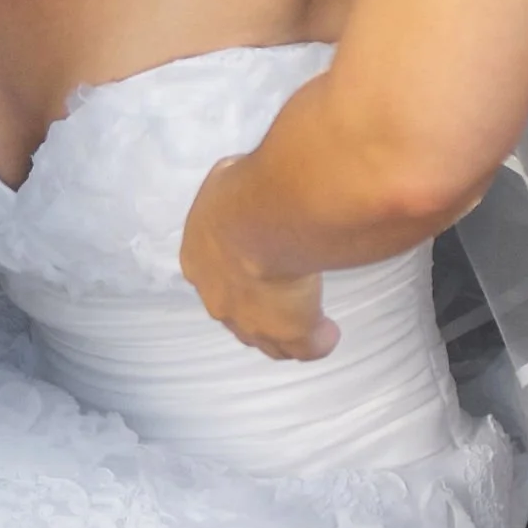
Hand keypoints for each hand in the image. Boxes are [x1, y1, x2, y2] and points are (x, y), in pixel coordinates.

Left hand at [179, 159, 339, 363]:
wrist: (263, 218)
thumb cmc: (243, 190)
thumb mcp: (228, 179)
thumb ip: (236, 191)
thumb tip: (248, 182)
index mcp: (198, 258)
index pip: (214, 276)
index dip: (236, 276)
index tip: (257, 267)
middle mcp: (217, 297)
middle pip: (238, 316)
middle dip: (259, 311)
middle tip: (283, 302)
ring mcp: (251, 321)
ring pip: (268, 341)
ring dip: (287, 332)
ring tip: (309, 323)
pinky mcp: (287, 330)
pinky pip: (304, 347)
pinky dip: (317, 341)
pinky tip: (329, 332)